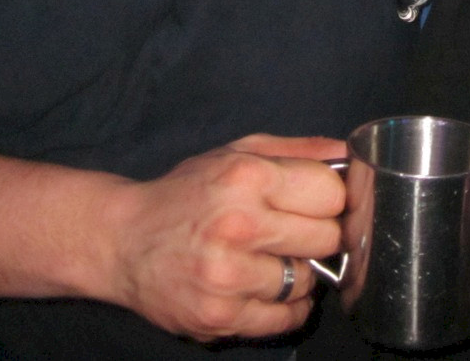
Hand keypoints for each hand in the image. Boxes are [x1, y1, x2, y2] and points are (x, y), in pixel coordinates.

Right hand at [102, 134, 347, 341]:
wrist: (123, 241)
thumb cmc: (187, 192)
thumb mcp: (238, 153)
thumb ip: (298, 151)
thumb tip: (346, 153)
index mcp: (247, 177)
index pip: (331, 194)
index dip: (329, 199)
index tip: (316, 203)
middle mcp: (238, 226)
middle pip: (327, 239)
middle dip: (317, 235)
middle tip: (293, 232)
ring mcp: (227, 276)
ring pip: (307, 280)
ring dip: (297, 272)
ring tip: (269, 258)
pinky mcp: (219, 316)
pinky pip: (285, 318)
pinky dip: (285, 306)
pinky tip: (266, 287)